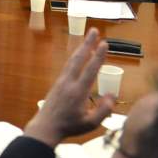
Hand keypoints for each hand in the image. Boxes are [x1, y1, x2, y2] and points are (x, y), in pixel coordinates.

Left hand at [23, 28, 114, 147]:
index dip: (98, 56)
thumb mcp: (91, 123)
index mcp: (78, 91)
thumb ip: (104, 110)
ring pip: (72, 61)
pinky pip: (68, 66)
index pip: (90, 69)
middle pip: (79, 59)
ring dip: (81, 48)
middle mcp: (69, 83)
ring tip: (88, 38)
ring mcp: (61, 82)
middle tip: (94, 30)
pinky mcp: (57, 83)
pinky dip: (75, 58)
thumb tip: (112, 95)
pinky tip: (78, 55)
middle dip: (87, 44)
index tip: (104, 43)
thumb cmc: (69, 127)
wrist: (45, 126)